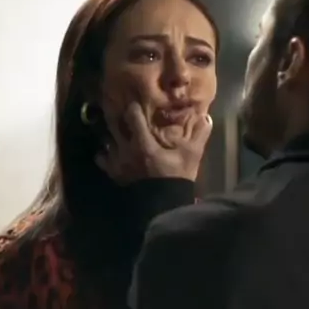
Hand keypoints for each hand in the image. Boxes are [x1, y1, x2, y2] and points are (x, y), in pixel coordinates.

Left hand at [95, 101, 212, 183]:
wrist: (164, 204)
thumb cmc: (177, 176)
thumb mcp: (191, 155)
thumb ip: (199, 134)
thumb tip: (206, 116)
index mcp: (143, 143)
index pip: (132, 115)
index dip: (134, 107)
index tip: (138, 104)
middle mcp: (126, 149)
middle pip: (115, 125)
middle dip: (120, 118)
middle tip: (126, 115)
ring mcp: (117, 162)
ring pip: (107, 140)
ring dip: (113, 135)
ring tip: (119, 132)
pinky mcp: (114, 173)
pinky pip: (101, 158)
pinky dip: (104, 153)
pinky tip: (112, 151)